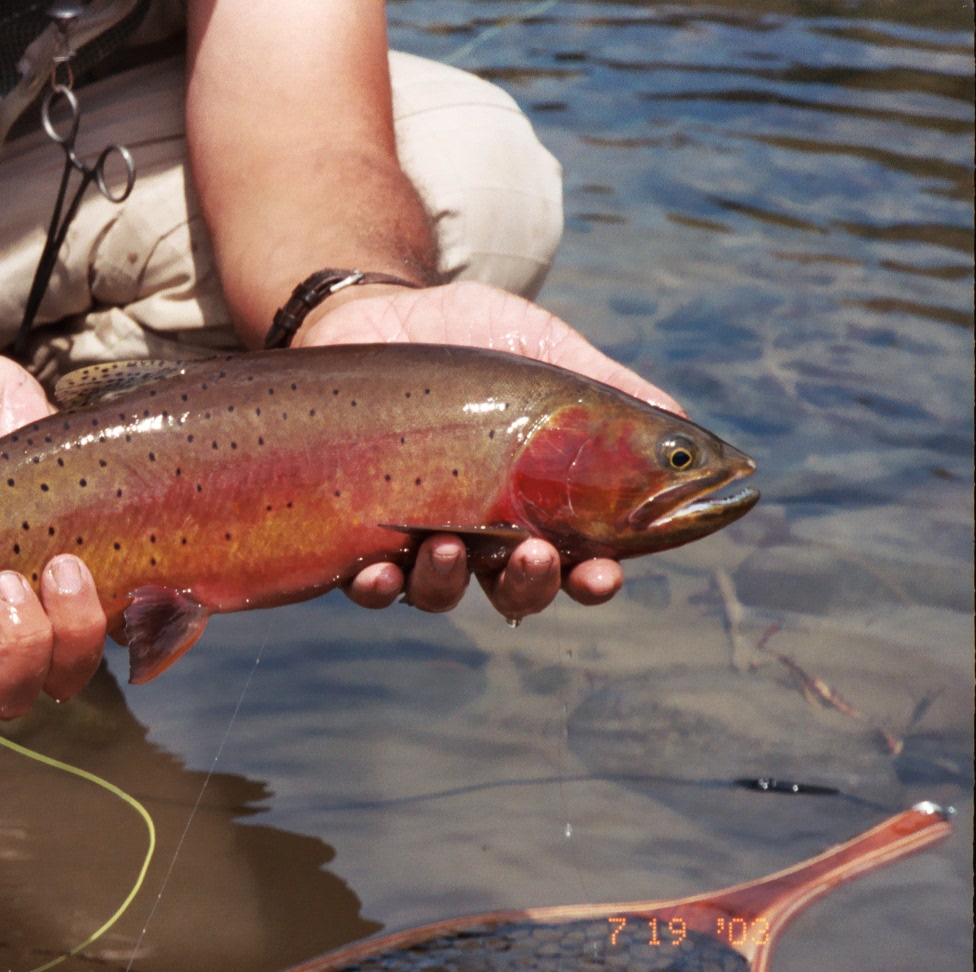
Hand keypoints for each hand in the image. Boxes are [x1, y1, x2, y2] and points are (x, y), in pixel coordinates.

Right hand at [0, 350, 108, 719]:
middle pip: (4, 692)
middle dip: (16, 655)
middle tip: (8, 583)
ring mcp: (36, 599)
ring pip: (65, 667)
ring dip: (71, 631)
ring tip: (64, 565)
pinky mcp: (89, 566)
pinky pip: (122, 618)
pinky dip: (126, 607)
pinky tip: (108, 564)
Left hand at [300, 280, 683, 620]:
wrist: (374, 311)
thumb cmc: (467, 336)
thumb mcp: (544, 348)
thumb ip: (606, 388)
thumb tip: (682, 421)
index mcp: (535, 502)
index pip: (576, 560)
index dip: (594, 579)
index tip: (604, 574)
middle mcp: (480, 533)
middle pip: (515, 591)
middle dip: (530, 586)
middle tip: (536, 556)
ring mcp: (416, 535)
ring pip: (441, 593)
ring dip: (451, 584)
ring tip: (450, 547)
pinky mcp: (356, 529)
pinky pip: (368, 583)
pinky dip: (379, 586)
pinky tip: (382, 569)